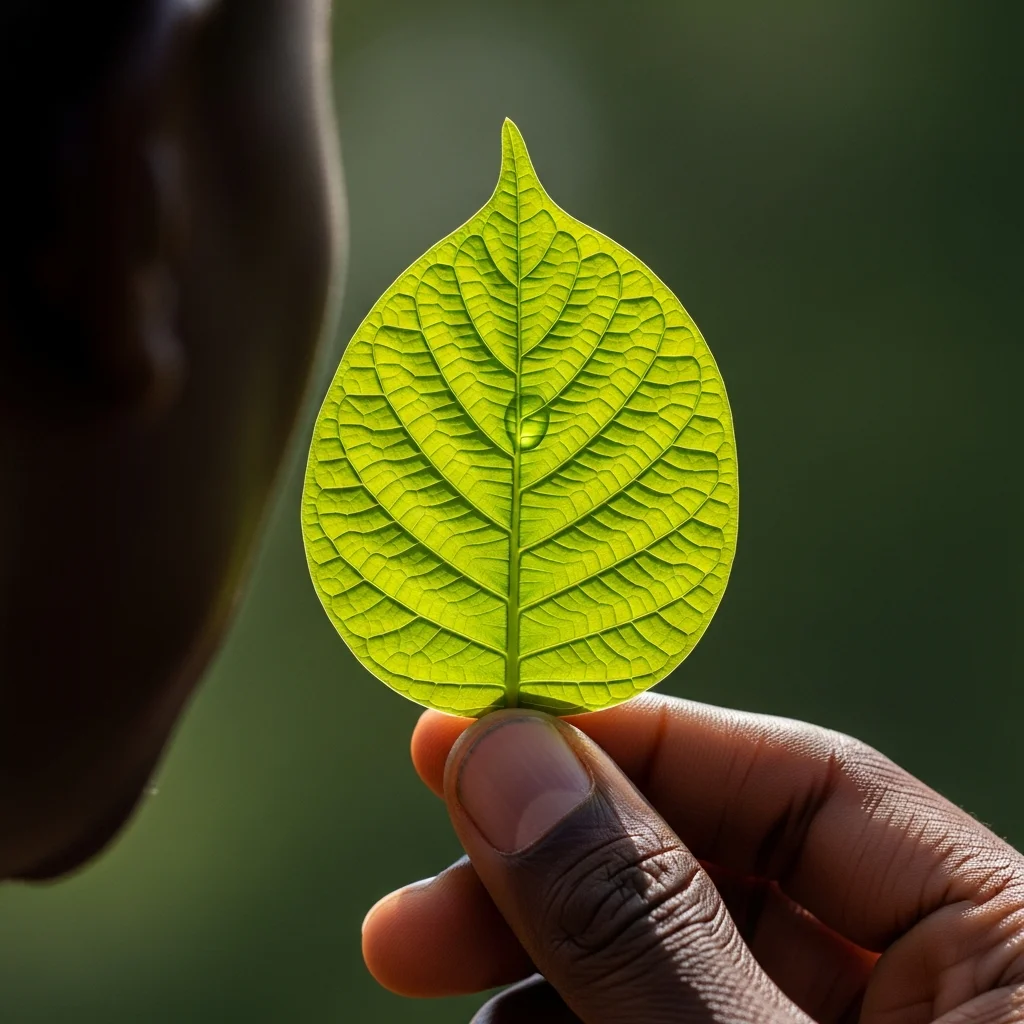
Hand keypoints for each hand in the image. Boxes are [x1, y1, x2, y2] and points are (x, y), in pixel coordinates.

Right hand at [362, 696, 1023, 1022]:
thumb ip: (644, 923)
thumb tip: (503, 753)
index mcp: (1011, 943)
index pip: (796, 779)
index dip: (627, 741)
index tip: (477, 734)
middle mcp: (950, 995)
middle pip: (717, 874)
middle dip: (552, 872)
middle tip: (407, 909)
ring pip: (677, 962)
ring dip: (545, 964)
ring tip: (437, 985)